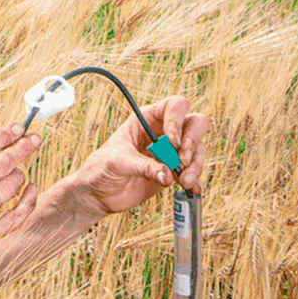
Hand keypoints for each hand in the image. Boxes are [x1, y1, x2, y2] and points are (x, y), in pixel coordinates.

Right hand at [0, 123, 40, 294]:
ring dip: (19, 175)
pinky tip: (32, 189)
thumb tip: (1, 141)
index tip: (19, 127)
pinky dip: (28, 199)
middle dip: (21, 149)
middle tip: (35, 139)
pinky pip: (16, 215)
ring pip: (8, 187)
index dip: (3, 135)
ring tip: (18, 173)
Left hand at [74, 95, 209, 219]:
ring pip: (198, 149)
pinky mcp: (174, 170)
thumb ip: (144, 166)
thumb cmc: (101, 168)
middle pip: (195, 123)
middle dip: (193, 141)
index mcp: (146, 119)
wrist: (99, 193)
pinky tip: (193, 189)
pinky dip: (196, 180)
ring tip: (183, 181)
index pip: (174, 106)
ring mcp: (171, 151)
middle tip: (182, 160)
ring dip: (195, 165)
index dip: (177, 120)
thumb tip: (168, 175)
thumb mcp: (118, 162)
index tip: (172, 142)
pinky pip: (194, 170)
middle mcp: (163, 132)